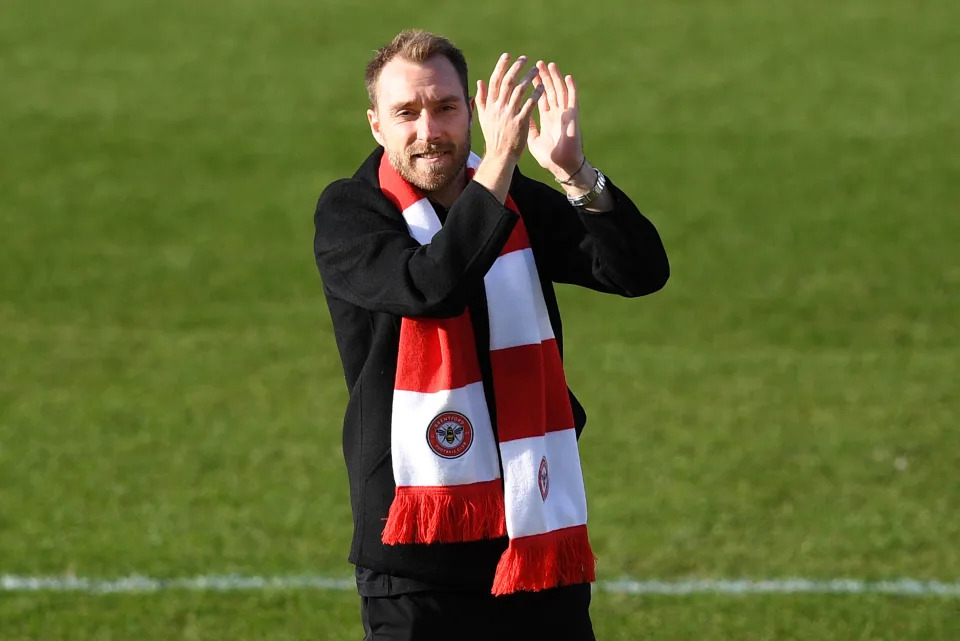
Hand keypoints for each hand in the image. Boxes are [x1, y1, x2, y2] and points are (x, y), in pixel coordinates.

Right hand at [475, 54, 544, 163]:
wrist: (500, 156)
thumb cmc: (493, 137)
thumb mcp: (483, 118)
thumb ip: (481, 100)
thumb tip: (480, 82)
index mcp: (490, 106)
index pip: (495, 81)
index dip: (501, 66)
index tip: (508, 56)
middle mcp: (498, 108)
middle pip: (507, 82)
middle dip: (516, 68)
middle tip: (525, 59)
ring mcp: (509, 115)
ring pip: (519, 90)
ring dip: (528, 77)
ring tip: (535, 70)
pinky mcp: (520, 122)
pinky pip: (529, 104)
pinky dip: (536, 94)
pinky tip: (541, 87)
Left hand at [527, 61, 583, 180]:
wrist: (561, 166)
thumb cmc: (549, 156)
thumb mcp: (533, 139)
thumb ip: (528, 125)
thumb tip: (519, 115)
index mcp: (546, 118)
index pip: (539, 97)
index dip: (534, 86)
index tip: (527, 73)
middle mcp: (556, 113)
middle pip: (549, 90)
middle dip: (543, 77)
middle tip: (536, 63)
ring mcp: (564, 114)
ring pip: (560, 91)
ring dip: (555, 78)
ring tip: (550, 65)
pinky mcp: (572, 117)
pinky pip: (572, 100)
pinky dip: (571, 88)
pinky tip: (568, 77)